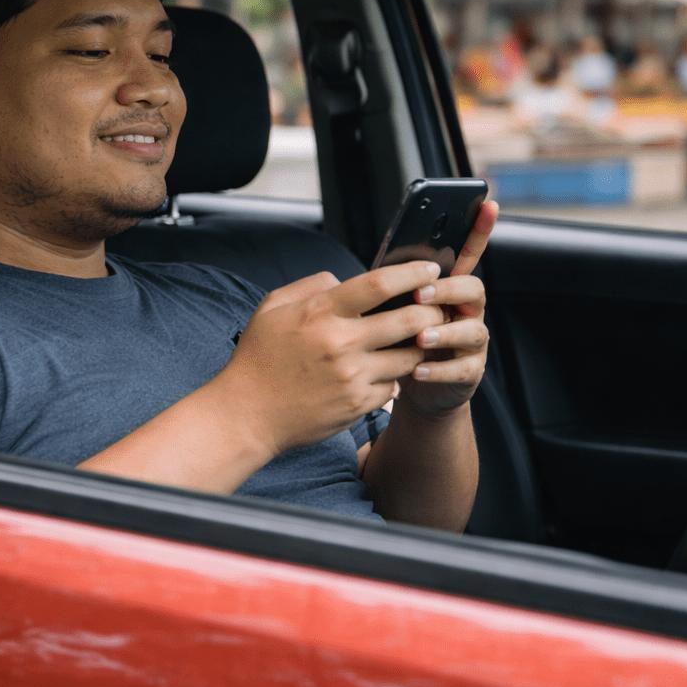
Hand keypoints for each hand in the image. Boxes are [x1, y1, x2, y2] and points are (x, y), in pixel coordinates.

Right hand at [216, 261, 446, 453]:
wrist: (247, 415)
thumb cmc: (258, 358)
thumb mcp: (272, 308)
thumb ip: (311, 286)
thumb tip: (343, 280)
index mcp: (320, 313)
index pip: (379, 284)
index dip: (412, 273)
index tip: (429, 270)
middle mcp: (341, 343)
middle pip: (409, 320)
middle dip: (433, 311)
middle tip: (439, 308)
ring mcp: (352, 377)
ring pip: (409, 356)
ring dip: (419, 347)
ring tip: (419, 340)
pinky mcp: (357, 405)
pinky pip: (392, 387)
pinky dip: (394, 378)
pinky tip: (386, 372)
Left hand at [396, 200, 498, 416]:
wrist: (413, 388)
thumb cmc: (402, 340)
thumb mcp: (396, 310)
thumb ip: (393, 289)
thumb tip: (363, 271)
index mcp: (450, 289)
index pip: (468, 255)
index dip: (479, 230)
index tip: (487, 204)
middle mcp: (468, 311)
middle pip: (473, 289)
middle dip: (449, 290)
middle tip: (420, 295)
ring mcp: (471, 342)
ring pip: (472, 330)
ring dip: (444, 331)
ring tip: (419, 338)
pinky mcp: (469, 371)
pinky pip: (461, 368)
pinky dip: (438, 370)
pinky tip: (417, 371)